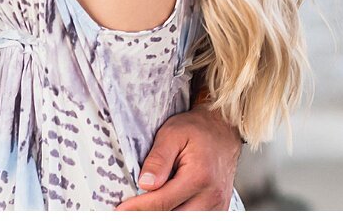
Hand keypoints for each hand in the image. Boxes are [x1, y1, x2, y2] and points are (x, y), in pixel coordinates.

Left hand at [115, 104, 241, 210]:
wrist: (223, 131)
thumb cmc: (197, 130)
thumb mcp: (172, 133)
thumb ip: (158, 158)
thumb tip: (145, 184)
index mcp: (200, 176)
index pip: (161, 202)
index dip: (137, 208)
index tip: (119, 209)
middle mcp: (211, 195)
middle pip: (172, 218)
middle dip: (148, 214)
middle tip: (128, 210)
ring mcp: (217, 206)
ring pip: (182, 220)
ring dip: (163, 214)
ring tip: (146, 206)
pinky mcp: (218, 210)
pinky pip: (193, 219)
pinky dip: (176, 214)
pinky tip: (165, 207)